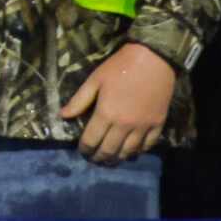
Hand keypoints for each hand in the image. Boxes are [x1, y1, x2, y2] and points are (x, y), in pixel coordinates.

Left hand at [62, 41, 175, 163]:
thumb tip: (63, 116)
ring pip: (129, 152)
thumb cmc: (119, 68)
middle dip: (100, 158)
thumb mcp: (94, 81)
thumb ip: (79, 101)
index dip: (85, 149)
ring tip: (111, 160)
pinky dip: (138, 152)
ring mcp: (143, 127)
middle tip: (95, 160)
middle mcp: (124, 125)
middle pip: (110, 150)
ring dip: (118, 158)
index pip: (92, 140)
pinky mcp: (158, 125)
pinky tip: (132, 152)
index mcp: (106, 114)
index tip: (82, 151)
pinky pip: (148, 146)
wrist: (153, 60)